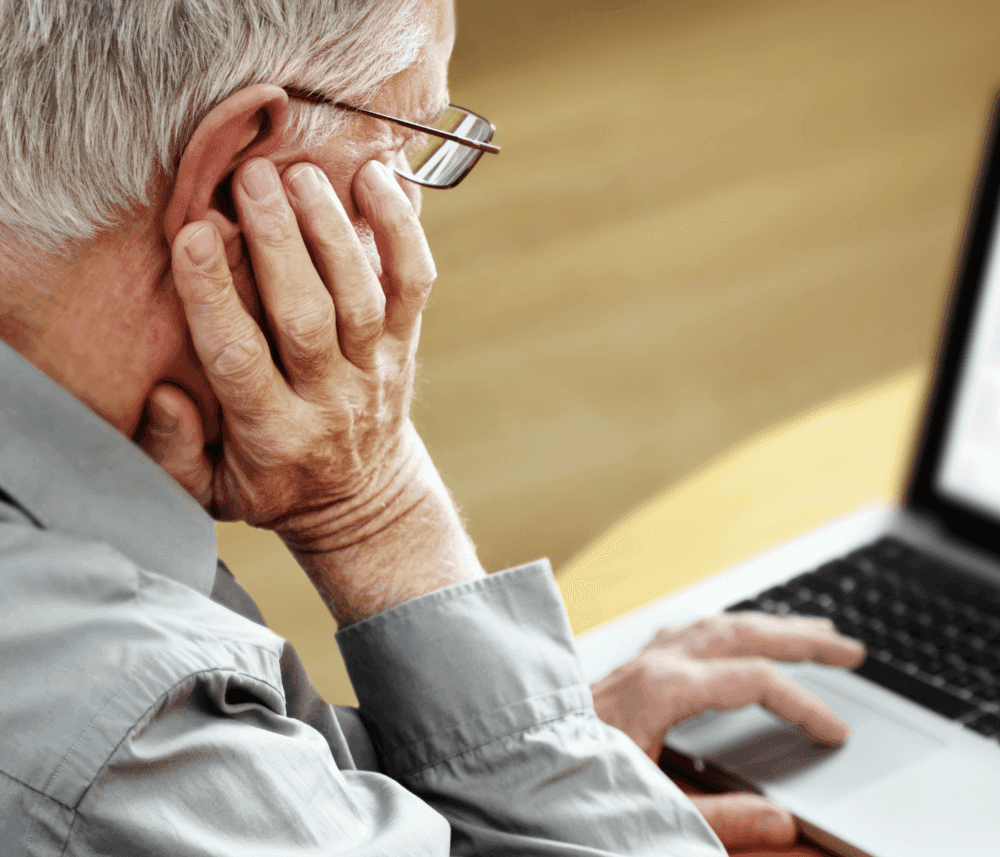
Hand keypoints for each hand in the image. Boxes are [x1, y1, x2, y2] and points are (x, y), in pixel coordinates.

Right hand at [143, 157, 481, 621]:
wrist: (361, 499)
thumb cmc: (270, 485)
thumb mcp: (210, 492)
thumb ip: (175, 454)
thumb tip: (165, 396)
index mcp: (274, 434)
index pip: (241, 358)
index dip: (216, 296)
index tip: (194, 235)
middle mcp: (331, 399)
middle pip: (308, 316)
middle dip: (280, 244)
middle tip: (250, 179)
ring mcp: (375, 369)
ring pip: (361, 295)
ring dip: (332, 229)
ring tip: (299, 172)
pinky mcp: (405, 345)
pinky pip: (413, 283)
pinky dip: (403, 230)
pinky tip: (376, 179)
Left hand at [590, 612, 865, 847]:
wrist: (512, 751)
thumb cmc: (571, 775)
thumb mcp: (648, 804)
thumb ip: (718, 816)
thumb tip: (782, 823)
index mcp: (665, 688)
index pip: (755, 681)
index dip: (803, 704)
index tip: (835, 731)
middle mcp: (657, 660)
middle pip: (744, 633)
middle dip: (802, 638)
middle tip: (850, 648)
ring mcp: (643, 657)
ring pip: (720, 624)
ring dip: (769, 624)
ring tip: (812, 629)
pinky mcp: (633, 663)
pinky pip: (693, 630)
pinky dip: (729, 628)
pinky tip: (739, 634)